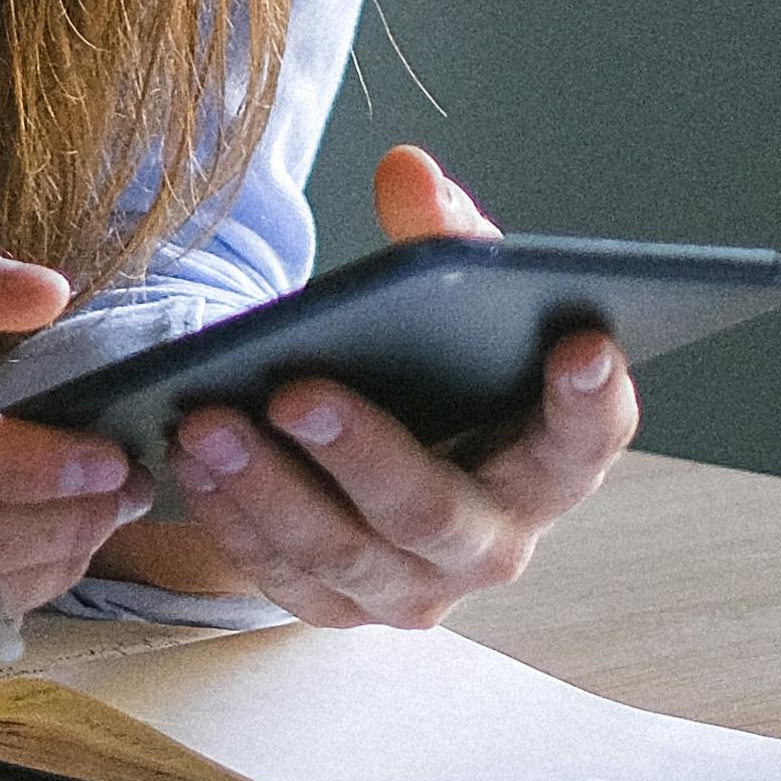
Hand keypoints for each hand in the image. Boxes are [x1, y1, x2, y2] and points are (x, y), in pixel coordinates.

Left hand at [111, 145, 637, 624]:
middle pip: (435, 512)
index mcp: (549, 463)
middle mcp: (495, 540)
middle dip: (363, 453)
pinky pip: (282, 577)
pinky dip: (231, 518)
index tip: (578, 343)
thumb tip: (407, 172)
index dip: (591, 398)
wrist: (376, 459)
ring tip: (206, 422)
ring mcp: (417, 588)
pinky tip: (189, 460)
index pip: (587, 439)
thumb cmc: (435, 371)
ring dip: (269, 489)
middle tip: (297, 393)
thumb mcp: (449, 303)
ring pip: (344, 553)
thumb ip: (441, 237)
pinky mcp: (342, 608)